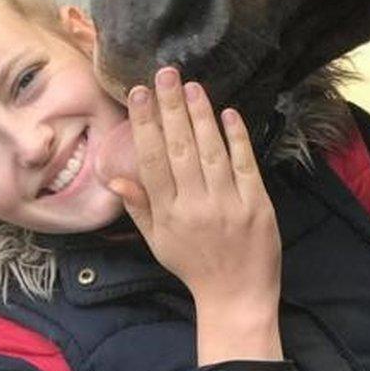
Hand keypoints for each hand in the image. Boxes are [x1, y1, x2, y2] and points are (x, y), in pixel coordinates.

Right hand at [101, 67, 282, 321]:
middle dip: (171, 108)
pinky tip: (228, 113)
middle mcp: (195, 206)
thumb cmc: (193, 267)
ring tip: (192, 86)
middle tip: (164, 73)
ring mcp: (228, 205)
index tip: (138, 93)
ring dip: (201, 116)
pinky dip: (237, 138)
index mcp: (168, 214)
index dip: (144, 124)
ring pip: (211, 151)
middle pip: (179, 148)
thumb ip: (138, 207)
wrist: (236, 297)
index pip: (151, 160)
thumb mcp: (158, 242)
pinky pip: (245, 164)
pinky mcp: (257, 204)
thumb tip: (112, 176)